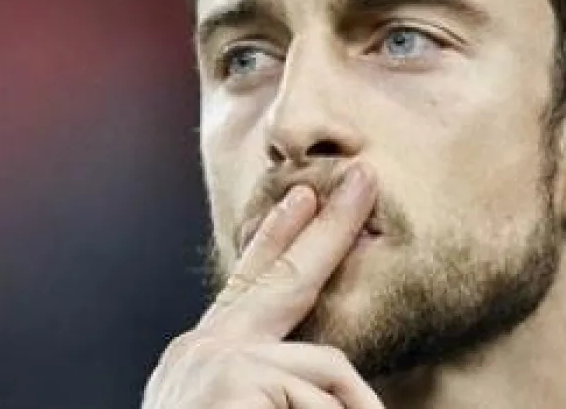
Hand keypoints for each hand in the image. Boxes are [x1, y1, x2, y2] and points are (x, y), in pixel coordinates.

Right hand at [141, 166, 383, 408]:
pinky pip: (326, 401)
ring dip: (354, 405)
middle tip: (365, 180)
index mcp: (200, 353)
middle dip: (332, 227)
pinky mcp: (233, 380)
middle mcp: (200, 347)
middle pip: (287, 275)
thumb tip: (326, 363)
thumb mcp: (234, 400)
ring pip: (329, 364)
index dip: (278, 235)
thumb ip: (265, 372)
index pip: (246, 283)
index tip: (304, 198)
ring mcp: (215, 359)